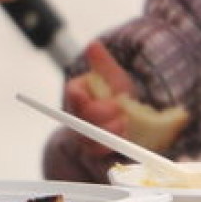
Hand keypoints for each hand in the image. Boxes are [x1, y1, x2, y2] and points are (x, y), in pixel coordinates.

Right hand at [63, 41, 133, 156]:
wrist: (125, 117)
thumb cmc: (116, 94)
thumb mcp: (113, 77)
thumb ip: (102, 64)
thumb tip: (93, 45)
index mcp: (76, 93)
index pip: (75, 97)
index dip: (93, 102)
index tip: (116, 102)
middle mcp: (75, 115)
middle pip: (81, 121)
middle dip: (103, 119)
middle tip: (123, 115)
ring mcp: (82, 135)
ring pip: (87, 142)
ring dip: (108, 137)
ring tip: (125, 127)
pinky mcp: (93, 151)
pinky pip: (96, 156)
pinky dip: (110, 151)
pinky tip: (125, 142)